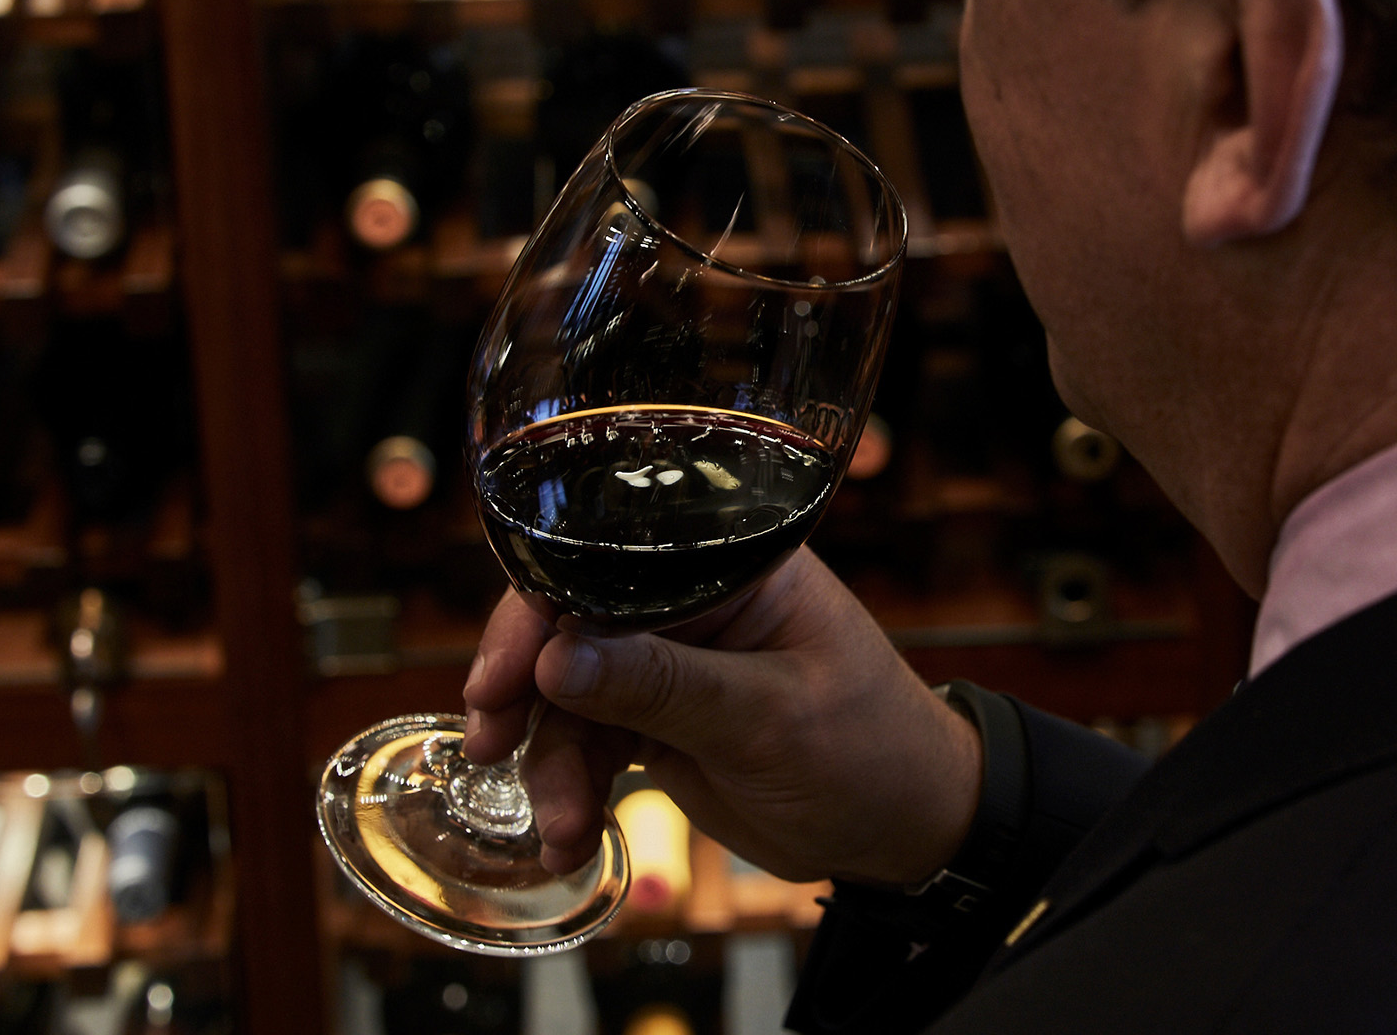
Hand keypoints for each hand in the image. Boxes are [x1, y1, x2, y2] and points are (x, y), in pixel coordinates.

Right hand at [460, 548, 981, 886]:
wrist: (906, 827)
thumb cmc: (871, 750)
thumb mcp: (770, 720)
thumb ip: (665, 687)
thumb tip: (559, 657)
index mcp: (731, 567)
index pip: (612, 562)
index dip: (542, 611)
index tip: (503, 678)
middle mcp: (691, 603)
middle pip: (570, 622)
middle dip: (523, 687)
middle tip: (489, 743)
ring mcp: (671, 662)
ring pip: (569, 694)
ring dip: (549, 760)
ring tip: (557, 825)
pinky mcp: (658, 719)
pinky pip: (588, 742)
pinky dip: (570, 788)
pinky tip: (567, 834)